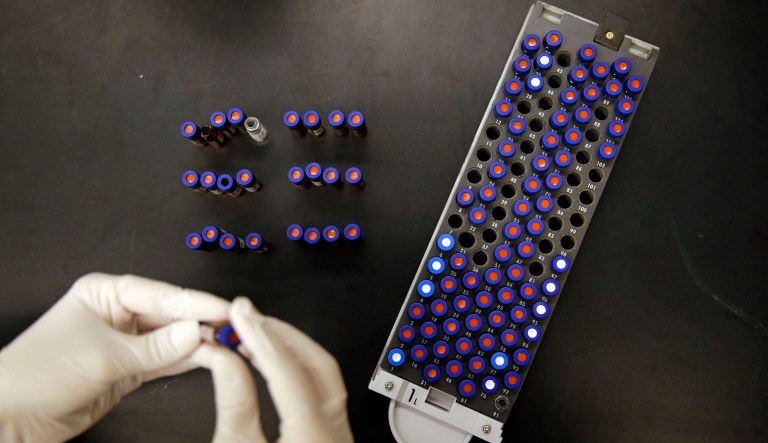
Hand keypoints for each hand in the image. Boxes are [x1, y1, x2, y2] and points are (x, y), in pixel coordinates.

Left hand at [0, 272, 229, 441]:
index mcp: (105, 293)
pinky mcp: (128, 369)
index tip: (226, 310)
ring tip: (230, 345)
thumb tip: (198, 331)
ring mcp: (124, 342)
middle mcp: (117, 313)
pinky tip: (209, 359)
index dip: (196, 302)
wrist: (10, 418)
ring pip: (171, 338)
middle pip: (170, 314)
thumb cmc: (39, 374)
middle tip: (235, 329)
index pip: (161, 294)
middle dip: (202, 322)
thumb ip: (156, 347)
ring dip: (198, 343)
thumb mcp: (103, 357)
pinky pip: (165, 361)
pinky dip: (186, 361)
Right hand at [195, 297, 353, 442]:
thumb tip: (224, 358)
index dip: (261, 338)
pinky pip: (320, 391)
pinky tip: (269, 361)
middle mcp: (336, 434)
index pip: (290, 374)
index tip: (240, 315)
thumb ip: (234, 404)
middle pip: (317, 365)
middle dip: (280, 336)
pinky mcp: (331, 435)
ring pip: (322, 375)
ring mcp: (338, 434)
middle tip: (247, 316)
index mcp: (315, 439)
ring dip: (287, 350)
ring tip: (252, 333)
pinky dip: (295, 371)